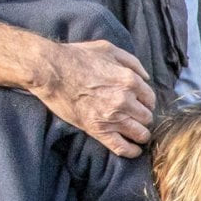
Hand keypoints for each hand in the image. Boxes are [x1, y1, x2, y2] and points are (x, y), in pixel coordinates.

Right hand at [36, 41, 155, 156]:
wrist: (50, 70)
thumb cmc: (77, 57)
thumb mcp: (109, 49)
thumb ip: (132, 62)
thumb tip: (146, 77)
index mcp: (129, 81)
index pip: (150, 99)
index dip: (146, 102)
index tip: (140, 104)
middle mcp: (125, 100)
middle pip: (147, 117)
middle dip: (143, 117)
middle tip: (135, 117)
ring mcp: (112, 117)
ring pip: (140, 134)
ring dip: (140, 134)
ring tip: (136, 133)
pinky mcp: (98, 130)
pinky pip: (122, 148)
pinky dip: (132, 151)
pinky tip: (135, 150)